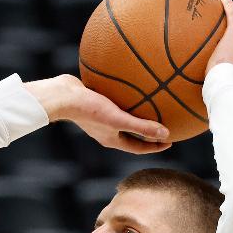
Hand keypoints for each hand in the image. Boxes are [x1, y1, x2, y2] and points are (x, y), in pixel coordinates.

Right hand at [24, 74, 171, 154]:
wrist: (61, 95)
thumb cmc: (88, 109)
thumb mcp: (118, 119)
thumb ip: (141, 127)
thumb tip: (166, 133)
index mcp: (112, 139)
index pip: (139, 147)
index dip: (156, 146)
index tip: (171, 140)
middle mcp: (106, 131)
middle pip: (133, 135)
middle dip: (149, 132)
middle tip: (164, 125)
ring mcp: (100, 118)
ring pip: (124, 119)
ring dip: (138, 115)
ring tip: (151, 105)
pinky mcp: (95, 104)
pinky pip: (116, 103)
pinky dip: (127, 99)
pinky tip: (133, 85)